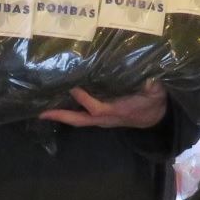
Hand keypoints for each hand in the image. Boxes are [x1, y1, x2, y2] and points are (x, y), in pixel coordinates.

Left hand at [40, 82, 169, 129]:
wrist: (156, 116)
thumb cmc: (155, 101)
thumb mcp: (157, 91)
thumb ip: (153, 85)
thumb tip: (149, 79)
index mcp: (120, 111)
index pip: (97, 108)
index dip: (84, 99)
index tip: (72, 87)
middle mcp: (108, 118)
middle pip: (81, 120)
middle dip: (61, 116)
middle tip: (42, 113)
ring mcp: (103, 120)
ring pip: (79, 120)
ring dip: (62, 115)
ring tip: (43, 108)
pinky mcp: (102, 118)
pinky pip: (82, 117)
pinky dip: (69, 112)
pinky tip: (58, 104)